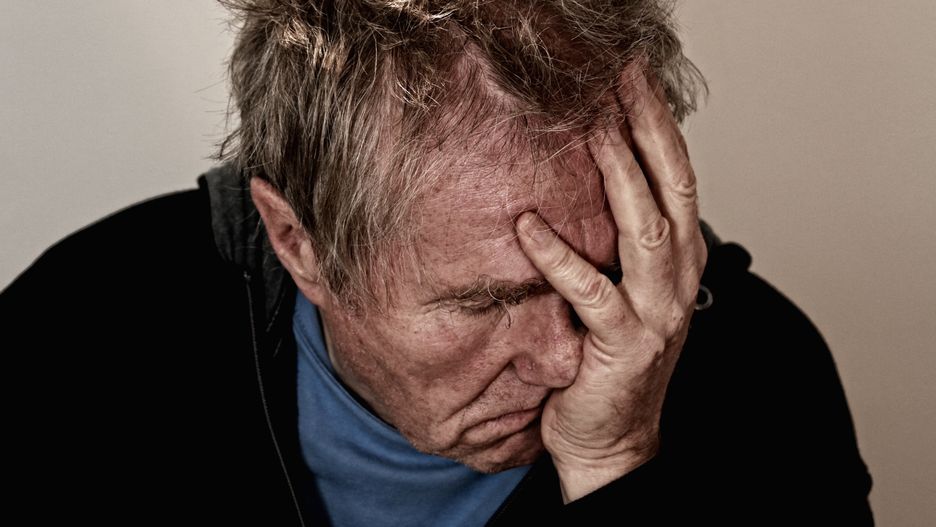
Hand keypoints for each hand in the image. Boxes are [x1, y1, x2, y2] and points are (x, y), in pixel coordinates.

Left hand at [515, 69, 706, 502]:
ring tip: (591, 129)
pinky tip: (529, 225)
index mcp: (679, 259)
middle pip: (671, 187)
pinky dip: (559, 255)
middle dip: (647, 129)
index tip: (634, 80)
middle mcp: (677, 278)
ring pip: (645, 228)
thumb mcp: (627, 289)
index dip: (659, 125)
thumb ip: (620, 241)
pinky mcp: (623, 343)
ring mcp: (655, 311)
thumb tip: (587, 182)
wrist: (612, 437)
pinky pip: (590, 290)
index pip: (677, 177)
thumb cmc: (611, 361)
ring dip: (618, 175)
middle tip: (620, 81)